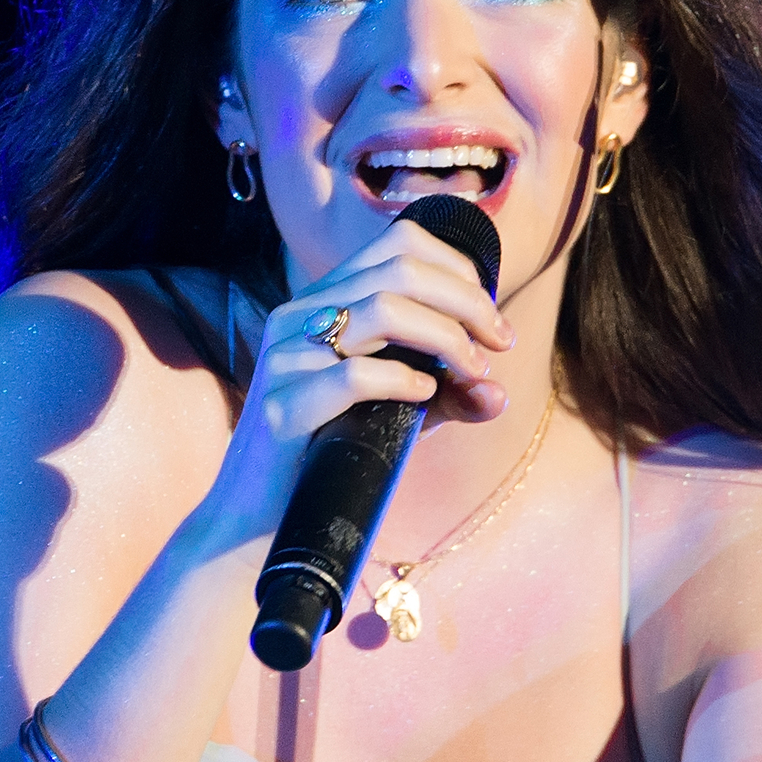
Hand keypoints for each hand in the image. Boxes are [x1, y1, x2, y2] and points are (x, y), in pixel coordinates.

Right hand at [207, 217, 515, 531]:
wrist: (261, 518)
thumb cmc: (333, 453)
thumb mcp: (402, 413)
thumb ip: (450, 397)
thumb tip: (499, 395)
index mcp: (323, 300)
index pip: (400, 243)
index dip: (459, 273)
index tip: (493, 323)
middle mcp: (299, 315)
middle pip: (400, 269)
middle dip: (467, 303)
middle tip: (499, 345)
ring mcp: (285, 357)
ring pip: (381, 309)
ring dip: (446, 337)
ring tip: (472, 373)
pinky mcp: (282, 406)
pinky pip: (354, 375)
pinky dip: (404, 381)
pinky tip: (425, 398)